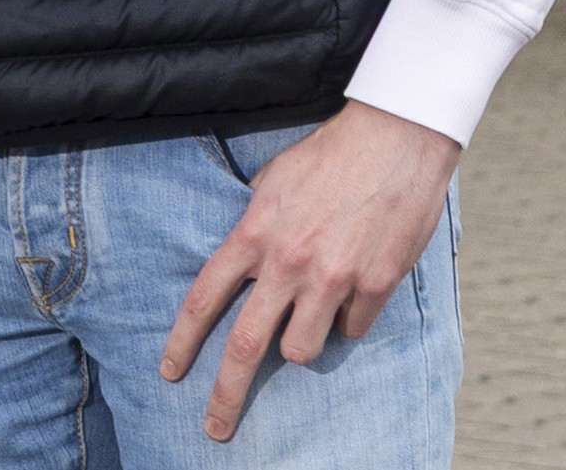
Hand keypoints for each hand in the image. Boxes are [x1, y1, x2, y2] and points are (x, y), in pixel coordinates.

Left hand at [162, 101, 458, 442]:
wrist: (396, 137)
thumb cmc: (330, 155)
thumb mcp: (273, 181)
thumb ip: (254, 227)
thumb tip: (243, 263)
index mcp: (255, 233)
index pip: (203, 298)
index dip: (182, 342)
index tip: (170, 372)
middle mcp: (289, 262)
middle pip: (246, 345)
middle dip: (225, 394)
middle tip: (215, 428)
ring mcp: (334, 277)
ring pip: (302, 350)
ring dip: (300, 344)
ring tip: (310, 316)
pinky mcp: (376, 284)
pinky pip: (351, 330)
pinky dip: (347, 321)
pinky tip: (353, 293)